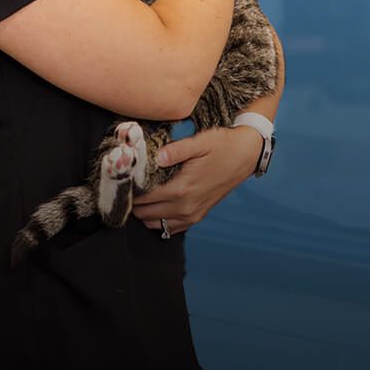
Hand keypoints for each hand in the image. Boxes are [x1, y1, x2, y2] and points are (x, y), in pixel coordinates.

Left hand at [131, 125, 262, 233]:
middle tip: (128, 185)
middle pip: (144, 214)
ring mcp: (192, 215)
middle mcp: (185, 207)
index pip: (143, 198)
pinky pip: (169, 228)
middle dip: (133, 202)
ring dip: (144, 212)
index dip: (129, 190)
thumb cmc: (222, 145)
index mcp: (182, 189)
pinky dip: (159, 219)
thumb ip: (175, 150)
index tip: (122, 180)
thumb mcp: (199, 142)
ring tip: (141, 194)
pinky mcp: (197, 216)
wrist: (246, 155)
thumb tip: (155, 158)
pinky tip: (156, 203)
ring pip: (154, 224)